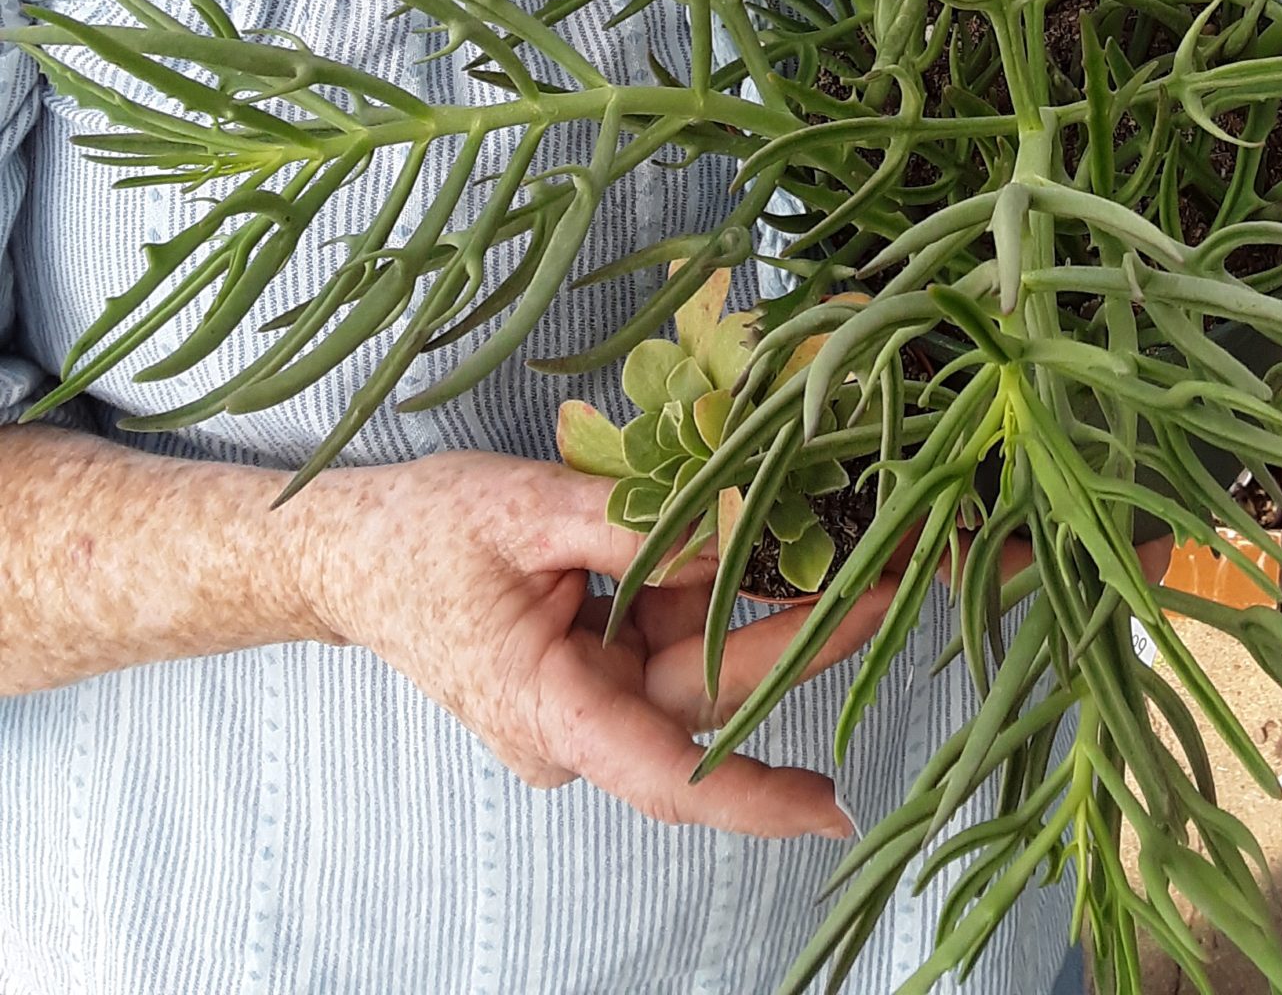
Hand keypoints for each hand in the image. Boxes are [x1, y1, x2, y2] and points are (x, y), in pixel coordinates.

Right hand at [289, 449, 891, 836]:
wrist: (349, 549)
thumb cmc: (421, 532)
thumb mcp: (529, 508)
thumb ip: (639, 521)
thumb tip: (744, 518)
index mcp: (548, 710)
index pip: (667, 774)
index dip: (754, 795)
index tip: (834, 810)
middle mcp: (577, 724)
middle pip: (708, 693)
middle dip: (802, 640)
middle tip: (895, 582)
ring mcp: (588, 698)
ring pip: (703, 659)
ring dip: (772, 607)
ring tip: (865, 553)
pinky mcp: (598, 663)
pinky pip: (675, 631)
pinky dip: (721, 586)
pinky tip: (780, 541)